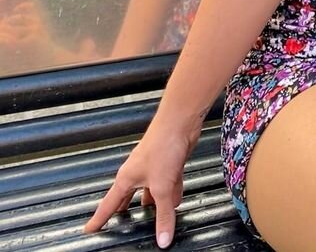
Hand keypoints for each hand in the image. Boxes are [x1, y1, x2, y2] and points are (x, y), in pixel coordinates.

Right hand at [83, 113, 200, 247]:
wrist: (181, 122)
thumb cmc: (162, 144)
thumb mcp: (162, 187)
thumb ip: (164, 214)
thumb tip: (163, 238)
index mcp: (126, 178)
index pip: (108, 205)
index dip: (98, 219)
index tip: (89, 229)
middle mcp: (137, 172)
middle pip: (129, 198)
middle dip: (126, 212)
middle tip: (119, 225)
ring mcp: (154, 167)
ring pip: (150, 192)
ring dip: (153, 204)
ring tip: (152, 218)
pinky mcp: (169, 163)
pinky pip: (167, 184)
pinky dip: (170, 195)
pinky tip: (176, 202)